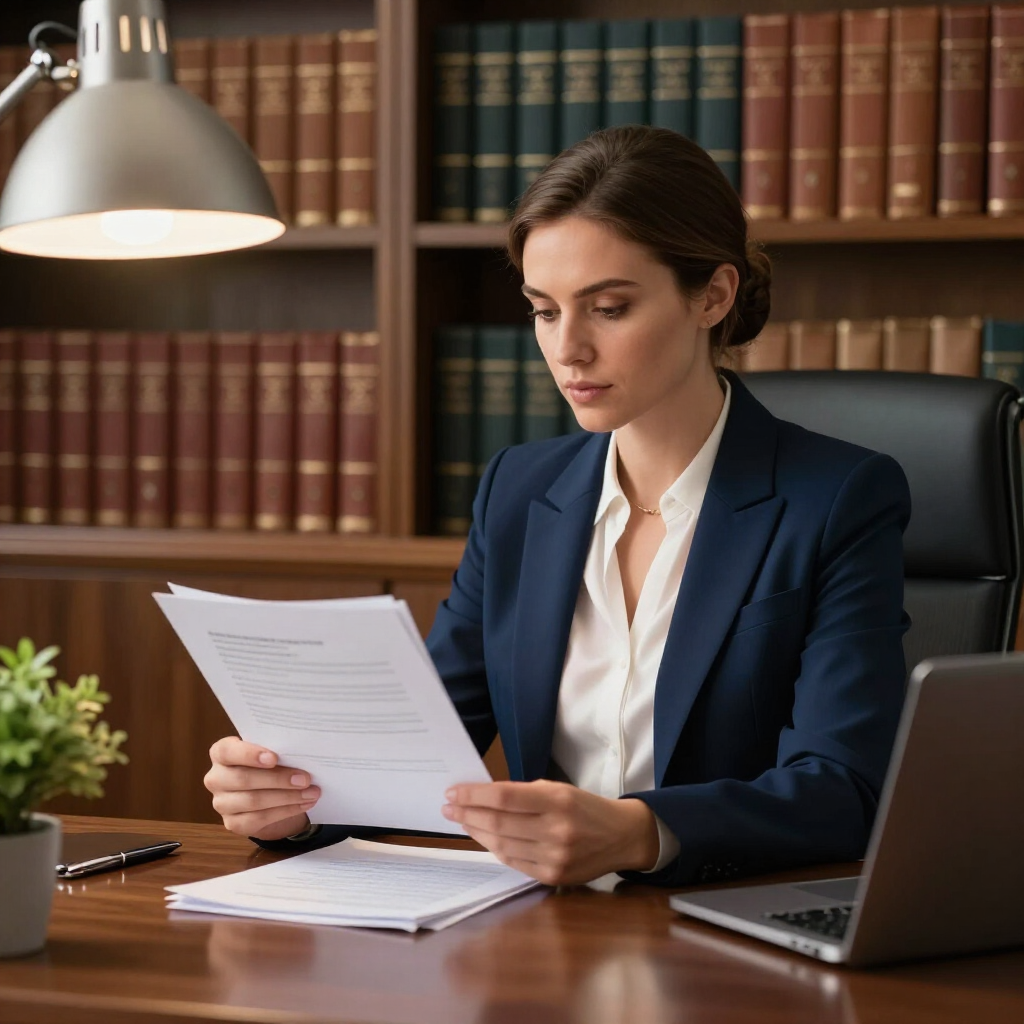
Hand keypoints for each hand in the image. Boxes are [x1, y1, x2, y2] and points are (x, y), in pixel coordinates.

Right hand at [204, 736, 320, 840]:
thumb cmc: (267, 765)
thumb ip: (276, 750)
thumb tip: (301, 753)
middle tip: (305, 778)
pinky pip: (259, 819)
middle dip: (278, 779)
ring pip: (254, 801)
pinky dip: (286, 811)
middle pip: (244, 779)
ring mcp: (222, 803)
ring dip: (287, 797)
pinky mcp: (232, 823)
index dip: (249, 754)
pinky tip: (303, 804)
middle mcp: (216, 778)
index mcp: (221, 753)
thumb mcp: (269, 752)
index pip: (227, 751)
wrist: (265, 793)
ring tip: (311, 792)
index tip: (274, 757)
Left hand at [442, 779, 659, 885]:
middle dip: (467, 814)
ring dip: (476, 832)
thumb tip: (482, 797)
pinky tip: (484, 838)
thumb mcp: (559, 789)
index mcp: (558, 800)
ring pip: (501, 845)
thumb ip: (524, 794)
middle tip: (448, 807)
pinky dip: (495, 849)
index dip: (474, 795)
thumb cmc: (585, 807)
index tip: (453, 792)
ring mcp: (555, 857)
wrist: (622, 836)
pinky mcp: (553, 877)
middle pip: (498, 823)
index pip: (504, 797)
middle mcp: (557, 830)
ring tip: (462, 821)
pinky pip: (513, 862)